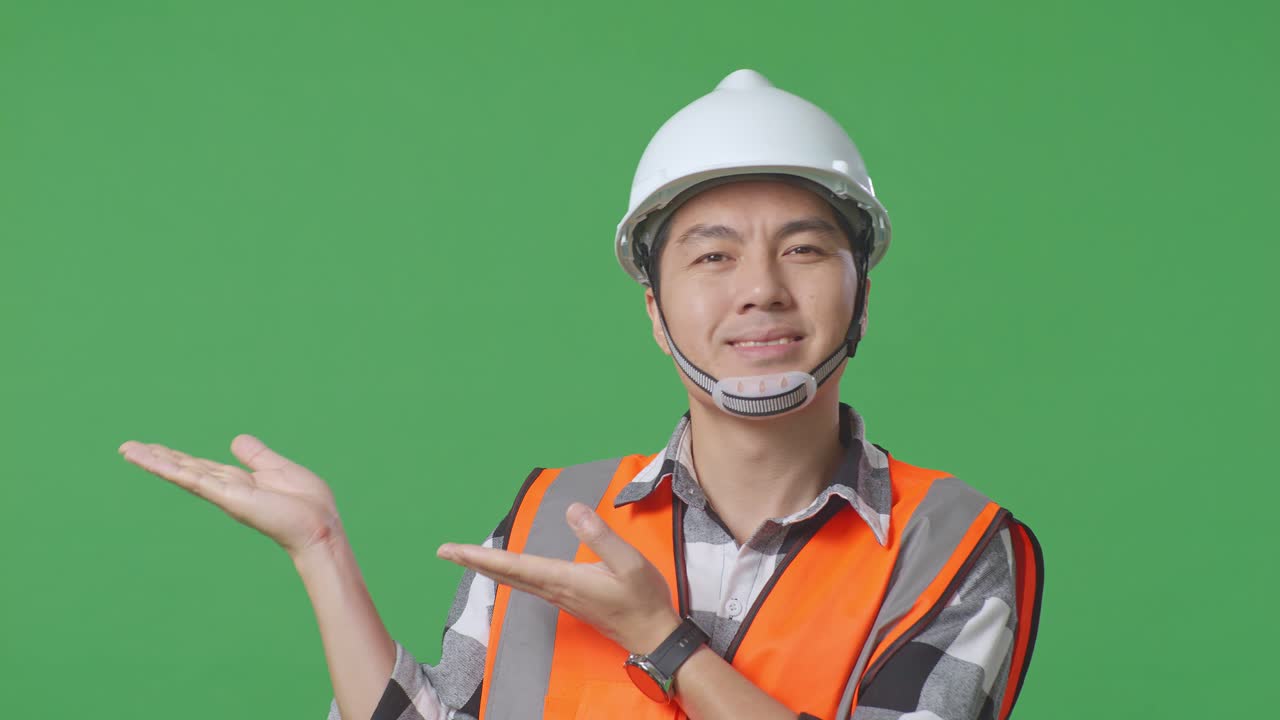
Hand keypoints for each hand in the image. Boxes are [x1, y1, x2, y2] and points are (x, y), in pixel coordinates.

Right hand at [118, 434, 341, 559]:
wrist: (318, 525)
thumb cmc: (306, 503)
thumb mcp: (278, 469)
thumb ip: (257, 456)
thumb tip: (236, 440)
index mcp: (237, 482)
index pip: (200, 467)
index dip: (177, 457)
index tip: (154, 448)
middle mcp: (225, 488)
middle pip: (184, 469)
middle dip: (156, 458)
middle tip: (127, 447)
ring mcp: (223, 493)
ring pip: (182, 472)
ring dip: (154, 461)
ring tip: (127, 450)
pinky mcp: (227, 496)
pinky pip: (193, 479)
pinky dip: (171, 468)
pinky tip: (151, 459)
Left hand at [437, 502, 680, 655]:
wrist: (653, 636)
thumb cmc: (643, 600)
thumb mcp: (629, 563)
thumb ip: (600, 536)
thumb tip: (573, 510)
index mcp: (564, 579)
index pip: (513, 566)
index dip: (481, 556)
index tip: (452, 550)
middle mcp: (554, 589)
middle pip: (506, 574)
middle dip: (474, 561)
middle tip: (444, 551)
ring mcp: (559, 596)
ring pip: (515, 580)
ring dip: (489, 567)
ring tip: (467, 556)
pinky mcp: (567, 598)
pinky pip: (528, 583)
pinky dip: (509, 572)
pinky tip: (506, 569)